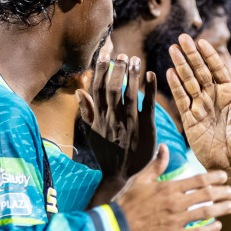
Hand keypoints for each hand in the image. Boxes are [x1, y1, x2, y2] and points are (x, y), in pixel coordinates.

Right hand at [79, 54, 157, 180]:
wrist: (119, 175)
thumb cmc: (106, 153)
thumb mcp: (91, 133)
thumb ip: (87, 112)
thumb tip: (79, 91)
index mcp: (99, 117)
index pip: (97, 88)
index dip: (100, 70)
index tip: (105, 55)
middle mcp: (113, 118)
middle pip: (112, 88)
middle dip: (117, 69)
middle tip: (123, 55)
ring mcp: (130, 123)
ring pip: (130, 94)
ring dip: (133, 75)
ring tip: (136, 60)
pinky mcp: (146, 128)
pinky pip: (148, 106)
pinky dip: (150, 89)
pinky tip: (151, 74)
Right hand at [116, 148, 230, 230]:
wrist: (117, 228)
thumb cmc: (127, 202)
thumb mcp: (140, 180)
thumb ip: (156, 165)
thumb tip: (164, 147)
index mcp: (169, 187)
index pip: (198, 180)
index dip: (215, 178)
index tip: (224, 177)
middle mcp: (175, 203)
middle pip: (207, 195)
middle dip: (222, 193)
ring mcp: (176, 220)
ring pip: (206, 213)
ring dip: (221, 209)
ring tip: (230, 207)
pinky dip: (210, 229)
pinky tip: (217, 226)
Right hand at [166, 34, 230, 170]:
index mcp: (230, 94)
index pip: (218, 70)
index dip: (210, 55)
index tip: (201, 41)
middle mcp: (214, 98)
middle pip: (200, 71)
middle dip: (191, 55)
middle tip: (183, 37)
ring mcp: (200, 107)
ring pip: (189, 82)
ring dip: (181, 66)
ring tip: (172, 48)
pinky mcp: (190, 119)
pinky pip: (181, 99)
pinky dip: (176, 86)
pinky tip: (169, 72)